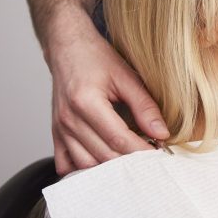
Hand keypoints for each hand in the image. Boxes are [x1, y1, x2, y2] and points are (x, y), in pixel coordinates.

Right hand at [48, 20, 168, 174]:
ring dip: (109, 168)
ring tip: (129, 162)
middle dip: (129, 162)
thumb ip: (144, 106)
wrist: (68, 48)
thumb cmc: (95, 58)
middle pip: (103, 155)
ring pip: (86, 164)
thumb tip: (161, 133)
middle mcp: (69, 119)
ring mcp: (59, 128)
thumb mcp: (126, 76)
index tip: (159, 155)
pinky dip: (83, 170)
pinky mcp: (55, 133)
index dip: (141, 151)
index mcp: (86, 102)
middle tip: (149, 160)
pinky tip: (101, 165)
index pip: (118, 138)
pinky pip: (66, 164)